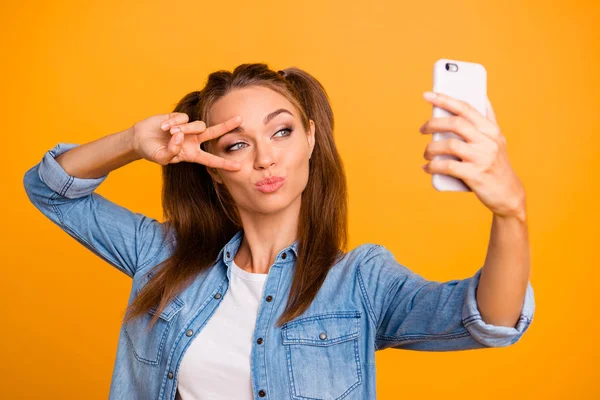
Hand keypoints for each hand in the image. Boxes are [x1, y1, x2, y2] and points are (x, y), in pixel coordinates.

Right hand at [131, 113, 242, 170]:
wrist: (139, 138)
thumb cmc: (151, 151)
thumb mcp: (161, 157)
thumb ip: (171, 151)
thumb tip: (180, 137)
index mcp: (191, 154)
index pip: (211, 160)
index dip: (224, 164)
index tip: (238, 167)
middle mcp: (193, 141)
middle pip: (213, 133)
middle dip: (226, 126)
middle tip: (240, 119)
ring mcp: (187, 129)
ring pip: (196, 125)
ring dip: (184, 129)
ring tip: (169, 132)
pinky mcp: (179, 118)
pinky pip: (183, 118)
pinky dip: (173, 122)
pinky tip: (164, 126)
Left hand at [419, 92, 525, 218]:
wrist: (508, 194)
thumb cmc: (497, 164)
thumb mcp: (498, 139)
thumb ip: (489, 119)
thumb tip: (482, 96)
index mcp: (491, 129)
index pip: (465, 108)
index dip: (444, 99)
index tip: (427, 95)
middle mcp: (488, 141)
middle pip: (455, 123)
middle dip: (433, 123)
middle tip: (422, 129)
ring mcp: (482, 158)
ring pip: (449, 145)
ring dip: (431, 148)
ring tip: (426, 154)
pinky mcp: (476, 175)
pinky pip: (448, 167)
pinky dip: (433, 167)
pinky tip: (427, 168)